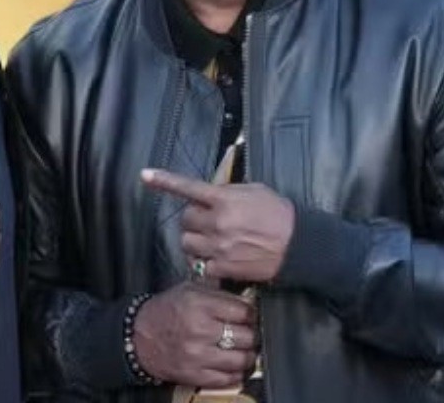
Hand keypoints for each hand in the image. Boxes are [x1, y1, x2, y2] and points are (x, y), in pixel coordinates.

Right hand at [132, 282, 258, 387]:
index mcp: (199, 304)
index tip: (251, 315)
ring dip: (247, 355)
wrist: (139, 337)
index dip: (251, 313)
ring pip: (242, 359)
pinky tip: (232, 364)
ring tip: (244, 349)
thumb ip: (217, 293)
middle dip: (251, 334)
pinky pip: (228, 379)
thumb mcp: (188, 290)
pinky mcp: (195, 374)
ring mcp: (198, 355)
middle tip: (249, 332)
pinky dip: (235, 373)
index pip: (243, 311)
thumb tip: (246, 300)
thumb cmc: (166, 311)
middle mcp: (199, 329)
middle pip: (247, 336)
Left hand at [142, 170, 294, 282]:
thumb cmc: (278, 213)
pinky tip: (215, 258)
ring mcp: (218, 246)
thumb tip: (211, 193)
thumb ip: (228, 191)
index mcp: (223, 199)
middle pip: (185, 219)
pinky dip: (203, 262)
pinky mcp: (223, 268)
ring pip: (187, 243)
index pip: (188, 187)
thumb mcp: (254, 191)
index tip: (144, 175)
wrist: (299, 245)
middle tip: (208, 222)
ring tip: (211, 240)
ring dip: (194, 241)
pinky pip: (199, 265)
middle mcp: (217, 222)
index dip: (164, 181)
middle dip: (193, 220)